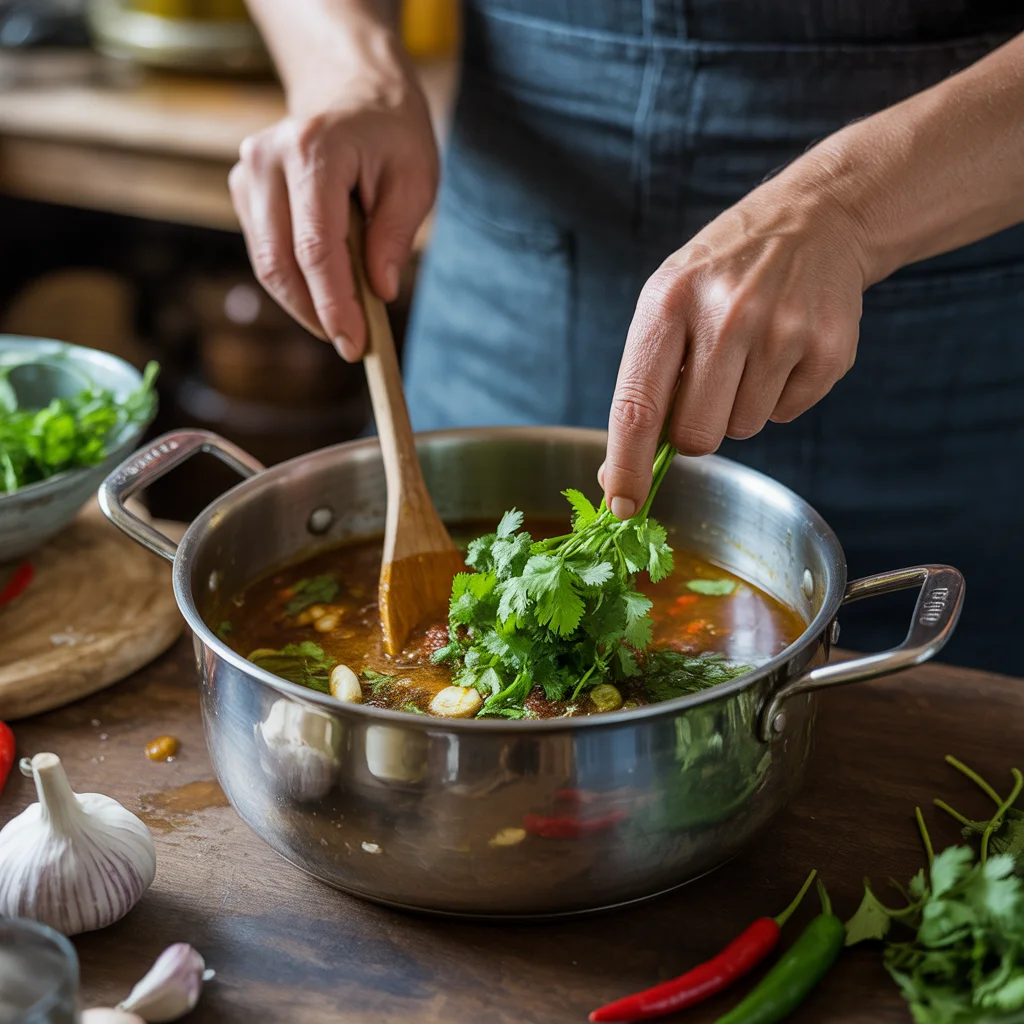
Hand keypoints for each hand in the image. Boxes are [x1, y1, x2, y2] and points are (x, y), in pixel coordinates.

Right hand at [228, 27, 437, 359]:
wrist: (351, 90)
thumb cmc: (391, 135)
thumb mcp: (415, 179)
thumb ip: (395, 236)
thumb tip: (379, 293)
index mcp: (315, 150)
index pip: (316, 246)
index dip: (333, 304)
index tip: (354, 344)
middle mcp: (268, 159)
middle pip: (281, 262)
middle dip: (316, 313)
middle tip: (351, 346)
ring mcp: (248, 173)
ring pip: (268, 265)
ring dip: (305, 304)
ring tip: (344, 320)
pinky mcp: (244, 190)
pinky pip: (265, 255)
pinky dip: (295, 284)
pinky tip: (325, 291)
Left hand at [601, 168, 871, 518]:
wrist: (813, 220)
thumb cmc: (722, 274)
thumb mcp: (668, 303)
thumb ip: (642, 383)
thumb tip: (619, 473)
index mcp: (669, 303)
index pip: (639, 405)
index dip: (628, 464)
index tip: (622, 504)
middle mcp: (726, 316)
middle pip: (697, 435)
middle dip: (695, 431)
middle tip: (707, 385)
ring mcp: (782, 331)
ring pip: (743, 429)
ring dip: (739, 407)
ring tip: (749, 352)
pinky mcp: (829, 349)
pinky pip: (787, 414)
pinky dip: (780, 396)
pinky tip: (783, 349)